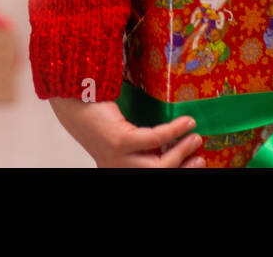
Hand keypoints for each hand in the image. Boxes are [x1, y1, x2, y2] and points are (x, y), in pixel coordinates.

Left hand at [48, 96, 204, 167]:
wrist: (71, 97)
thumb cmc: (94, 113)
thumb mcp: (119, 133)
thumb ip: (138, 141)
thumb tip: (169, 137)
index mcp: (116, 168)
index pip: (149, 175)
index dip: (175, 171)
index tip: (194, 163)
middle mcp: (116, 167)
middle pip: (158, 174)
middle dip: (183, 167)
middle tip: (200, 156)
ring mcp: (117, 156)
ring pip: (159, 164)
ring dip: (181, 151)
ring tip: (195, 137)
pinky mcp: (119, 141)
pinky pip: (154, 139)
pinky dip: (173, 131)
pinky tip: (186, 122)